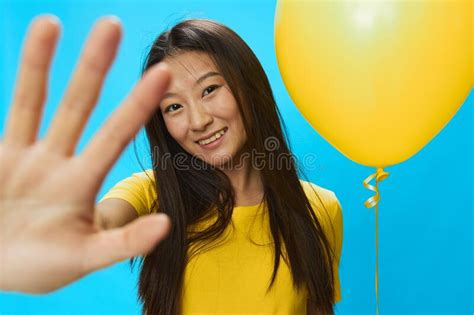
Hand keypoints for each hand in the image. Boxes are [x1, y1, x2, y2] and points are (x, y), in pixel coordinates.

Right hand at [0, 16, 170, 293]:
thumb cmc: (40, 266)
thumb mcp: (85, 257)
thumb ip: (123, 243)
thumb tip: (166, 226)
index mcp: (81, 182)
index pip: (115, 134)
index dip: (138, 104)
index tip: (163, 73)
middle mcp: (55, 161)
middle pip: (77, 105)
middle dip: (94, 67)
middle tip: (113, 24)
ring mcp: (21, 155)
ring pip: (33, 100)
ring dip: (39, 62)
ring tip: (50, 22)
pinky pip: (3, 117)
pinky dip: (14, 87)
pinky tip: (26, 51)